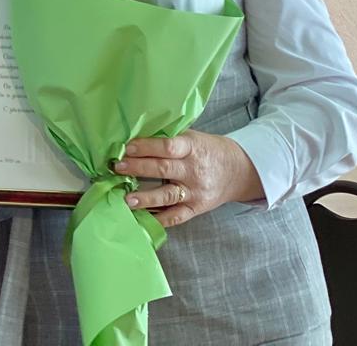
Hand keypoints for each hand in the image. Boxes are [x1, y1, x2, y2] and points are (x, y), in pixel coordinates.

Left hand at [114, 129, 264, 226]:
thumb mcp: (192, 137)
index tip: (127, 147)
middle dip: (138, 168)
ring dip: (145, 198)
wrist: (238, 170)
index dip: (147, 147)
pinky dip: (159, 219)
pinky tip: (142, 218)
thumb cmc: (207, 150)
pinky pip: (176, 216)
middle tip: (118, 168)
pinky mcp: (196, 209)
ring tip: (127, 199)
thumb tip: (135, 137)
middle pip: (164, 169)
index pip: (168, 147)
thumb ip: (170, 139)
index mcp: (193, 148)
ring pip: (168, 196)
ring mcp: (195, 192)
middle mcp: (194, 171)